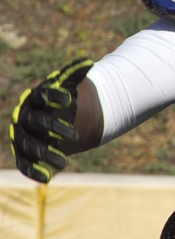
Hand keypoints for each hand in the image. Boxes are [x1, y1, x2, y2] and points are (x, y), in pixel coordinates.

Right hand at [9, 58, 93, 182]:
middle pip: (35, 121)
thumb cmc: (63, 101)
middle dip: (53, 127)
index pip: (42, 95)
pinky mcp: (23, 154)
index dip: (54, 95)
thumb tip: (89, 61)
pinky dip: (33, 171)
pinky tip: (47, 178)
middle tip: (75, 135)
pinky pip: (24, 163)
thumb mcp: (70, 86)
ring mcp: (22, 135)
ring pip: (30, 144)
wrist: (55, 121)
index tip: (70, 99)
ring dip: (46, 152)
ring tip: (64, 161)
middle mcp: (25, 116)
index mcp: (36, 97)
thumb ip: (76, 73)